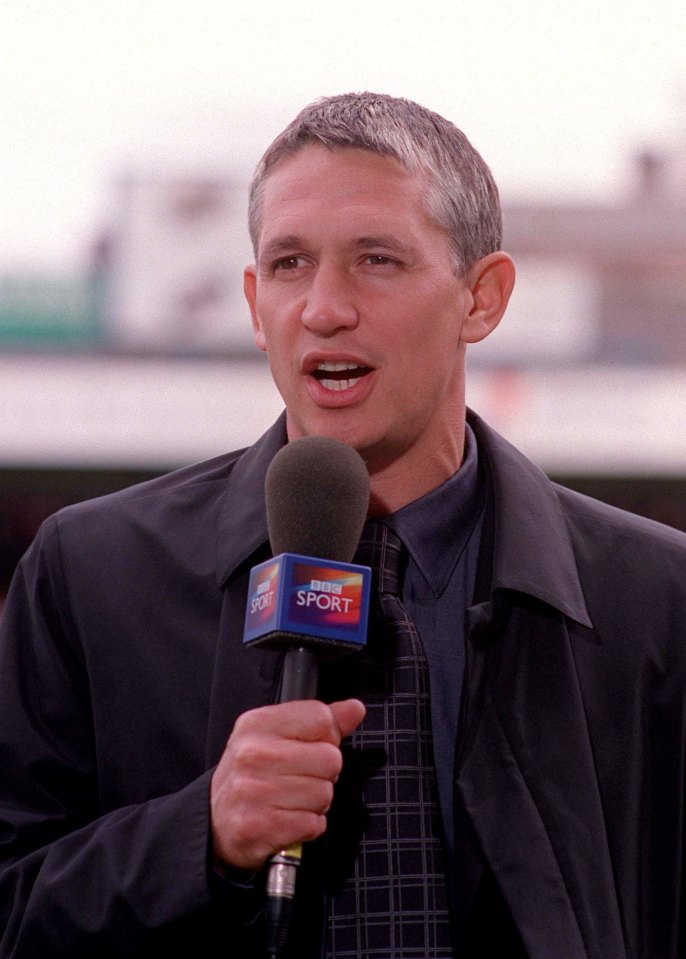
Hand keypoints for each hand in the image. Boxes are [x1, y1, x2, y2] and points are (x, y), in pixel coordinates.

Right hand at [210, 698, 364, 871]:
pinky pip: (314, 823)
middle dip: (323, 774)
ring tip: (290, 801)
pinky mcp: (258, 826)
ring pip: (325, 793)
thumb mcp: (276, 736)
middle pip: (330, 758)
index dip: (326, 737)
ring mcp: (254, 790)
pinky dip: (308, 826)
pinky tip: (288, 820)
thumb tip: (354, 709)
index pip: (322, 718)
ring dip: (316, 803)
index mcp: (258, 723)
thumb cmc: (253, 775)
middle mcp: (253, 753)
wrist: (216, 821)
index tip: (308, 748)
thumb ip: (318, 721)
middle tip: (298, 779)